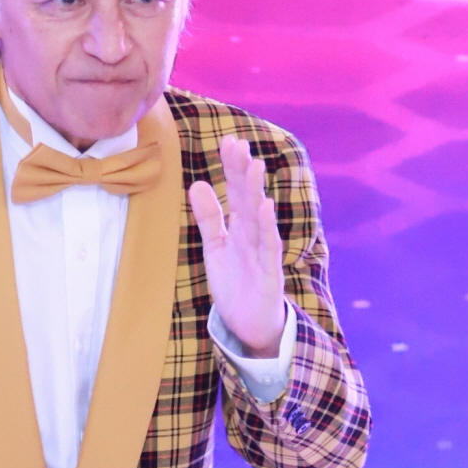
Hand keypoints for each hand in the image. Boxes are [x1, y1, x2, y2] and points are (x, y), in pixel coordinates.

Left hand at [189, 136, 286, 357]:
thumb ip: (209, 218)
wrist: (249, 325)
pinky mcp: (269, 272)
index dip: (232, 169)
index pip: (237, 192)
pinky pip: (269, 247)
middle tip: (239, 144)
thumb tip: (197, 184)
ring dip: (257, 192)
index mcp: (240, 228)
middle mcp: (253, 235)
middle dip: (243, 172)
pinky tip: (264, 206)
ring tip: (254, 166)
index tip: (228, 142)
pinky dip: (266, 227)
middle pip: (248, 198)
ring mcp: (263, 252)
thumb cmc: (236, 284)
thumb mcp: (215, 248)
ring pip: (260, 218)